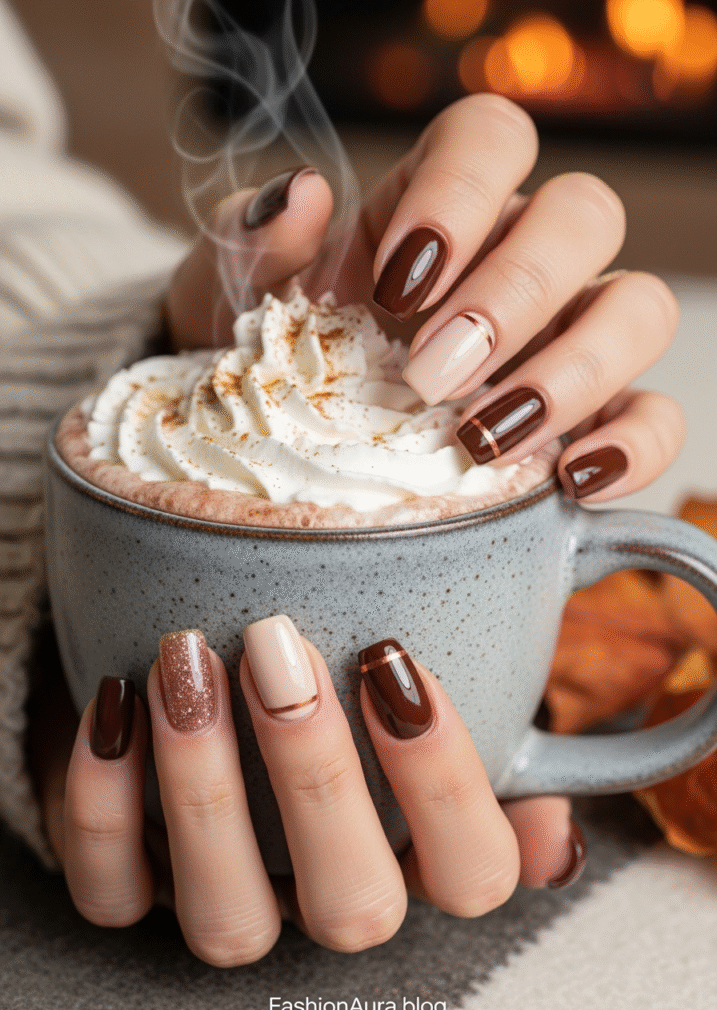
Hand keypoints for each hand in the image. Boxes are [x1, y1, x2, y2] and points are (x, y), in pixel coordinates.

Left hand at [40, 619, 583, 965]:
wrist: (231, 687)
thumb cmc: (348, 687)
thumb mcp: (432, 700)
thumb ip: (508, 738)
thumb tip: (553, 815)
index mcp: (417, 858)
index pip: (474, 871)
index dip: (441, 777)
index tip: (391, 657)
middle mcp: (330, 899)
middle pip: (353, 905)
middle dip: (316, 773)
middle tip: (279, 644)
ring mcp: (234, 905)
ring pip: (227, 921)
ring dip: (204, 789)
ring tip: (186, 660)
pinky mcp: (136, 890)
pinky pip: (111, 892)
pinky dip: (102, 800)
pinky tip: (116, 700)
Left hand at [167, 93, 684, 504]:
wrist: (277, 443)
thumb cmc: (263, 354)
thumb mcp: (228, 298)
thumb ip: (249, 243)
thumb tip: (298, 195)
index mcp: (436, 205)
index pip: (492, 138)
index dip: (460, 193)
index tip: (398, 279)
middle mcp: (516, 257)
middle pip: (582, 217)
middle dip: (512, 295)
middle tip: (431, 374)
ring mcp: (563, 337)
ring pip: (637, 310)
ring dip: (573, 370)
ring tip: (486, 436)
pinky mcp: (589, 420)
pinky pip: (656, 418)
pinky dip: (634, 447)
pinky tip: (572, 479)